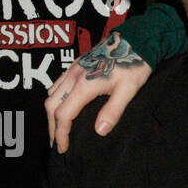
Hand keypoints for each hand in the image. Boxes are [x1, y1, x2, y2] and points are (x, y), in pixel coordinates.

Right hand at [46, 32, 150, 152]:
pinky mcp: (76, 64)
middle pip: (51, 105)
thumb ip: (113, 111)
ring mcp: (73, 69)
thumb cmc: (135, 64)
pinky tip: (62, 107)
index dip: (60, 134)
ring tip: (58, 130)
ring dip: (51, 114)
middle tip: (56, 145)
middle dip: (52, 128)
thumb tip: (99, 131)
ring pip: (51, 94)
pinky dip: (55, 99)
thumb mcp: (129, 90)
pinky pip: (57, 84)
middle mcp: (74, 76)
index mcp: (85, 84)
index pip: (63, 115)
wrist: (136, 39)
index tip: (63, 149)